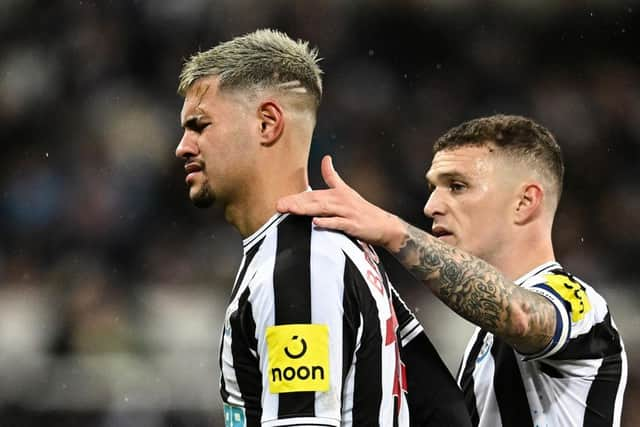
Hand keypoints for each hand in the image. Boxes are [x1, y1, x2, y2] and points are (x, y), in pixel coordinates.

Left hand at [276, 155, 404, 249]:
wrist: (384, 225)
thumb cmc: (363, 210)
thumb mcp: (346, 190)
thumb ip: (332, 176)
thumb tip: (325, 158)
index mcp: (337, 193)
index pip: (312, 194)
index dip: (296, 197)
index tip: (281, 200)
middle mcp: (341, 201)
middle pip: (315, 200)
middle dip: (296, 203)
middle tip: (279, 205)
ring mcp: (347, 213)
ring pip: (324, 209)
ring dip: (306, 209)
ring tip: (291, 210)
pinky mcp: (353, 225)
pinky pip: (338, 223)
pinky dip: (327, 223)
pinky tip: (316, 222)